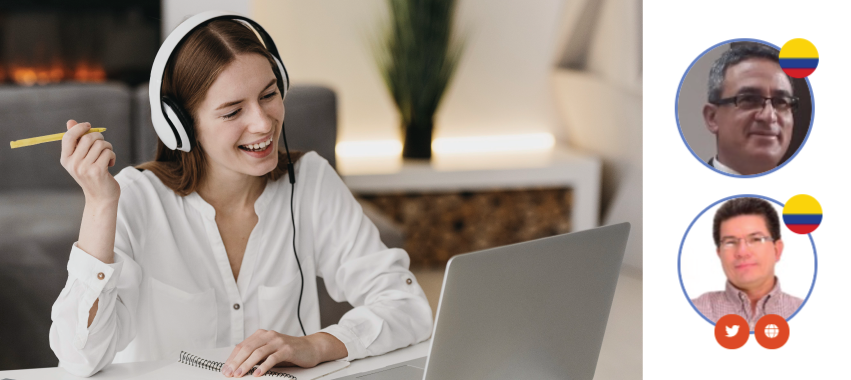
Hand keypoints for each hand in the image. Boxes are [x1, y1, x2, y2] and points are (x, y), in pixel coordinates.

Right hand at [60, 119, 119, 203]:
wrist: (101, 197)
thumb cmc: (92, 175)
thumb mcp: (81, 159)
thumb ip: (77, 141)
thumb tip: (71, 121)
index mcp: (66, 159)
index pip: (68, 137)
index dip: (79, 128)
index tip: (89, 126)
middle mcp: (73, 164)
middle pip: (87, 138)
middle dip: (99, 138)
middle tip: (103, 145)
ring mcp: (84, 168)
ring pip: (100, 144)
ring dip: (108, 147)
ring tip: (107, 156)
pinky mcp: (97, 171)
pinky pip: (108, 152)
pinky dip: (112, 155)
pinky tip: (110, 164)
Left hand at [222, 330, 346, 376]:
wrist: (311, 348)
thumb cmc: (289, 352)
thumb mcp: (270, 351)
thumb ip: (257, 355)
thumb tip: (239, 366)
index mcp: (262, 335)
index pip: (242, 346)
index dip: (232, 358)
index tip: (225, 369)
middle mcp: (269, 335)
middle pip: (248, 348)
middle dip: (236, 362)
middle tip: (229, 373)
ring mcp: (278, 341)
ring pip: (258, 353)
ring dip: (247, 365)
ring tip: (240, 374)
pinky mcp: (287, 349)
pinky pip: (273, 358)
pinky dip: (264, 367)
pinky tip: (257, 374)